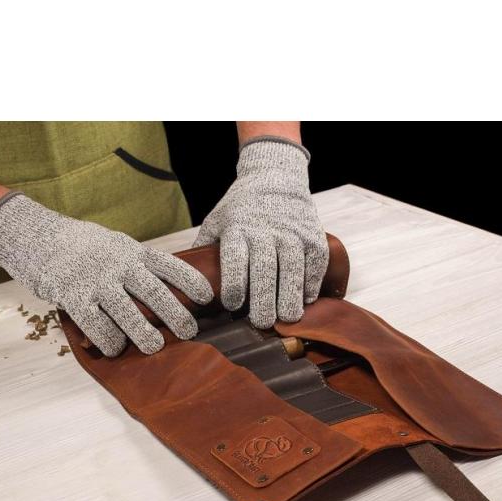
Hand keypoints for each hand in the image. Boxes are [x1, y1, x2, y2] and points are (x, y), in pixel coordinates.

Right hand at [0, 193, 212, 355]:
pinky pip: (98, 326)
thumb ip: (134, 262)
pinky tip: (115, 348)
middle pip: (155, 293)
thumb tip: (163, 285)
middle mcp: (118, 265)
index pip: (169, 265)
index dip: (190, 281)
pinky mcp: (74, 297)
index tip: (207, 297)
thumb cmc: (79, 245)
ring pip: (128, 314)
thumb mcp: (112, 244)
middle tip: (190, 332)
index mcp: (131, 251)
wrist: (34, 235)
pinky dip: (110, 341)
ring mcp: (96, 281)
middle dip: (176, 315)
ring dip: (145, 335)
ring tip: (155, 347)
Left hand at [193, 136, 327, 328]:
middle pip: (265, 268)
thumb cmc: (240, 210)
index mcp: (237, 228)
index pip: (234, 258)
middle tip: (262, 322)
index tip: (232, 305)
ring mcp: (292, 231)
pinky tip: (306, 299)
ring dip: (291, 295)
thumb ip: (204, 251)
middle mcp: (265, 229)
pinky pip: (316, 261)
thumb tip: (185, 286)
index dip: (233, 283)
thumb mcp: (217, 222)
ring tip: (288, 317)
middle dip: (264, 299)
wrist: (274, 177)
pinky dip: (312, 282)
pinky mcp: (314, 234)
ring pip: (293, 266)